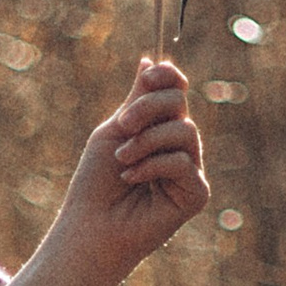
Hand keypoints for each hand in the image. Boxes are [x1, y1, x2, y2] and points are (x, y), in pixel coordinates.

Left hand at [0, 57, 207, 285]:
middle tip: (122, 125)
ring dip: (146, 141)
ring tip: (123, 160)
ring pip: (185, 132)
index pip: (175, 90)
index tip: (147, 74)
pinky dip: (153, 166)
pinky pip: (183, 162)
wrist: (90, 226)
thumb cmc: (96, 182)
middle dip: (149, 108)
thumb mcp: (115, 130)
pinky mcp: (195, 194)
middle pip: (180, 104)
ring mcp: (190, 171)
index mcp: (159, 128)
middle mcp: (179, 146)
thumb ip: (138, 99)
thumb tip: (151, 60)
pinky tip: (131, 179)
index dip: (167, 77)